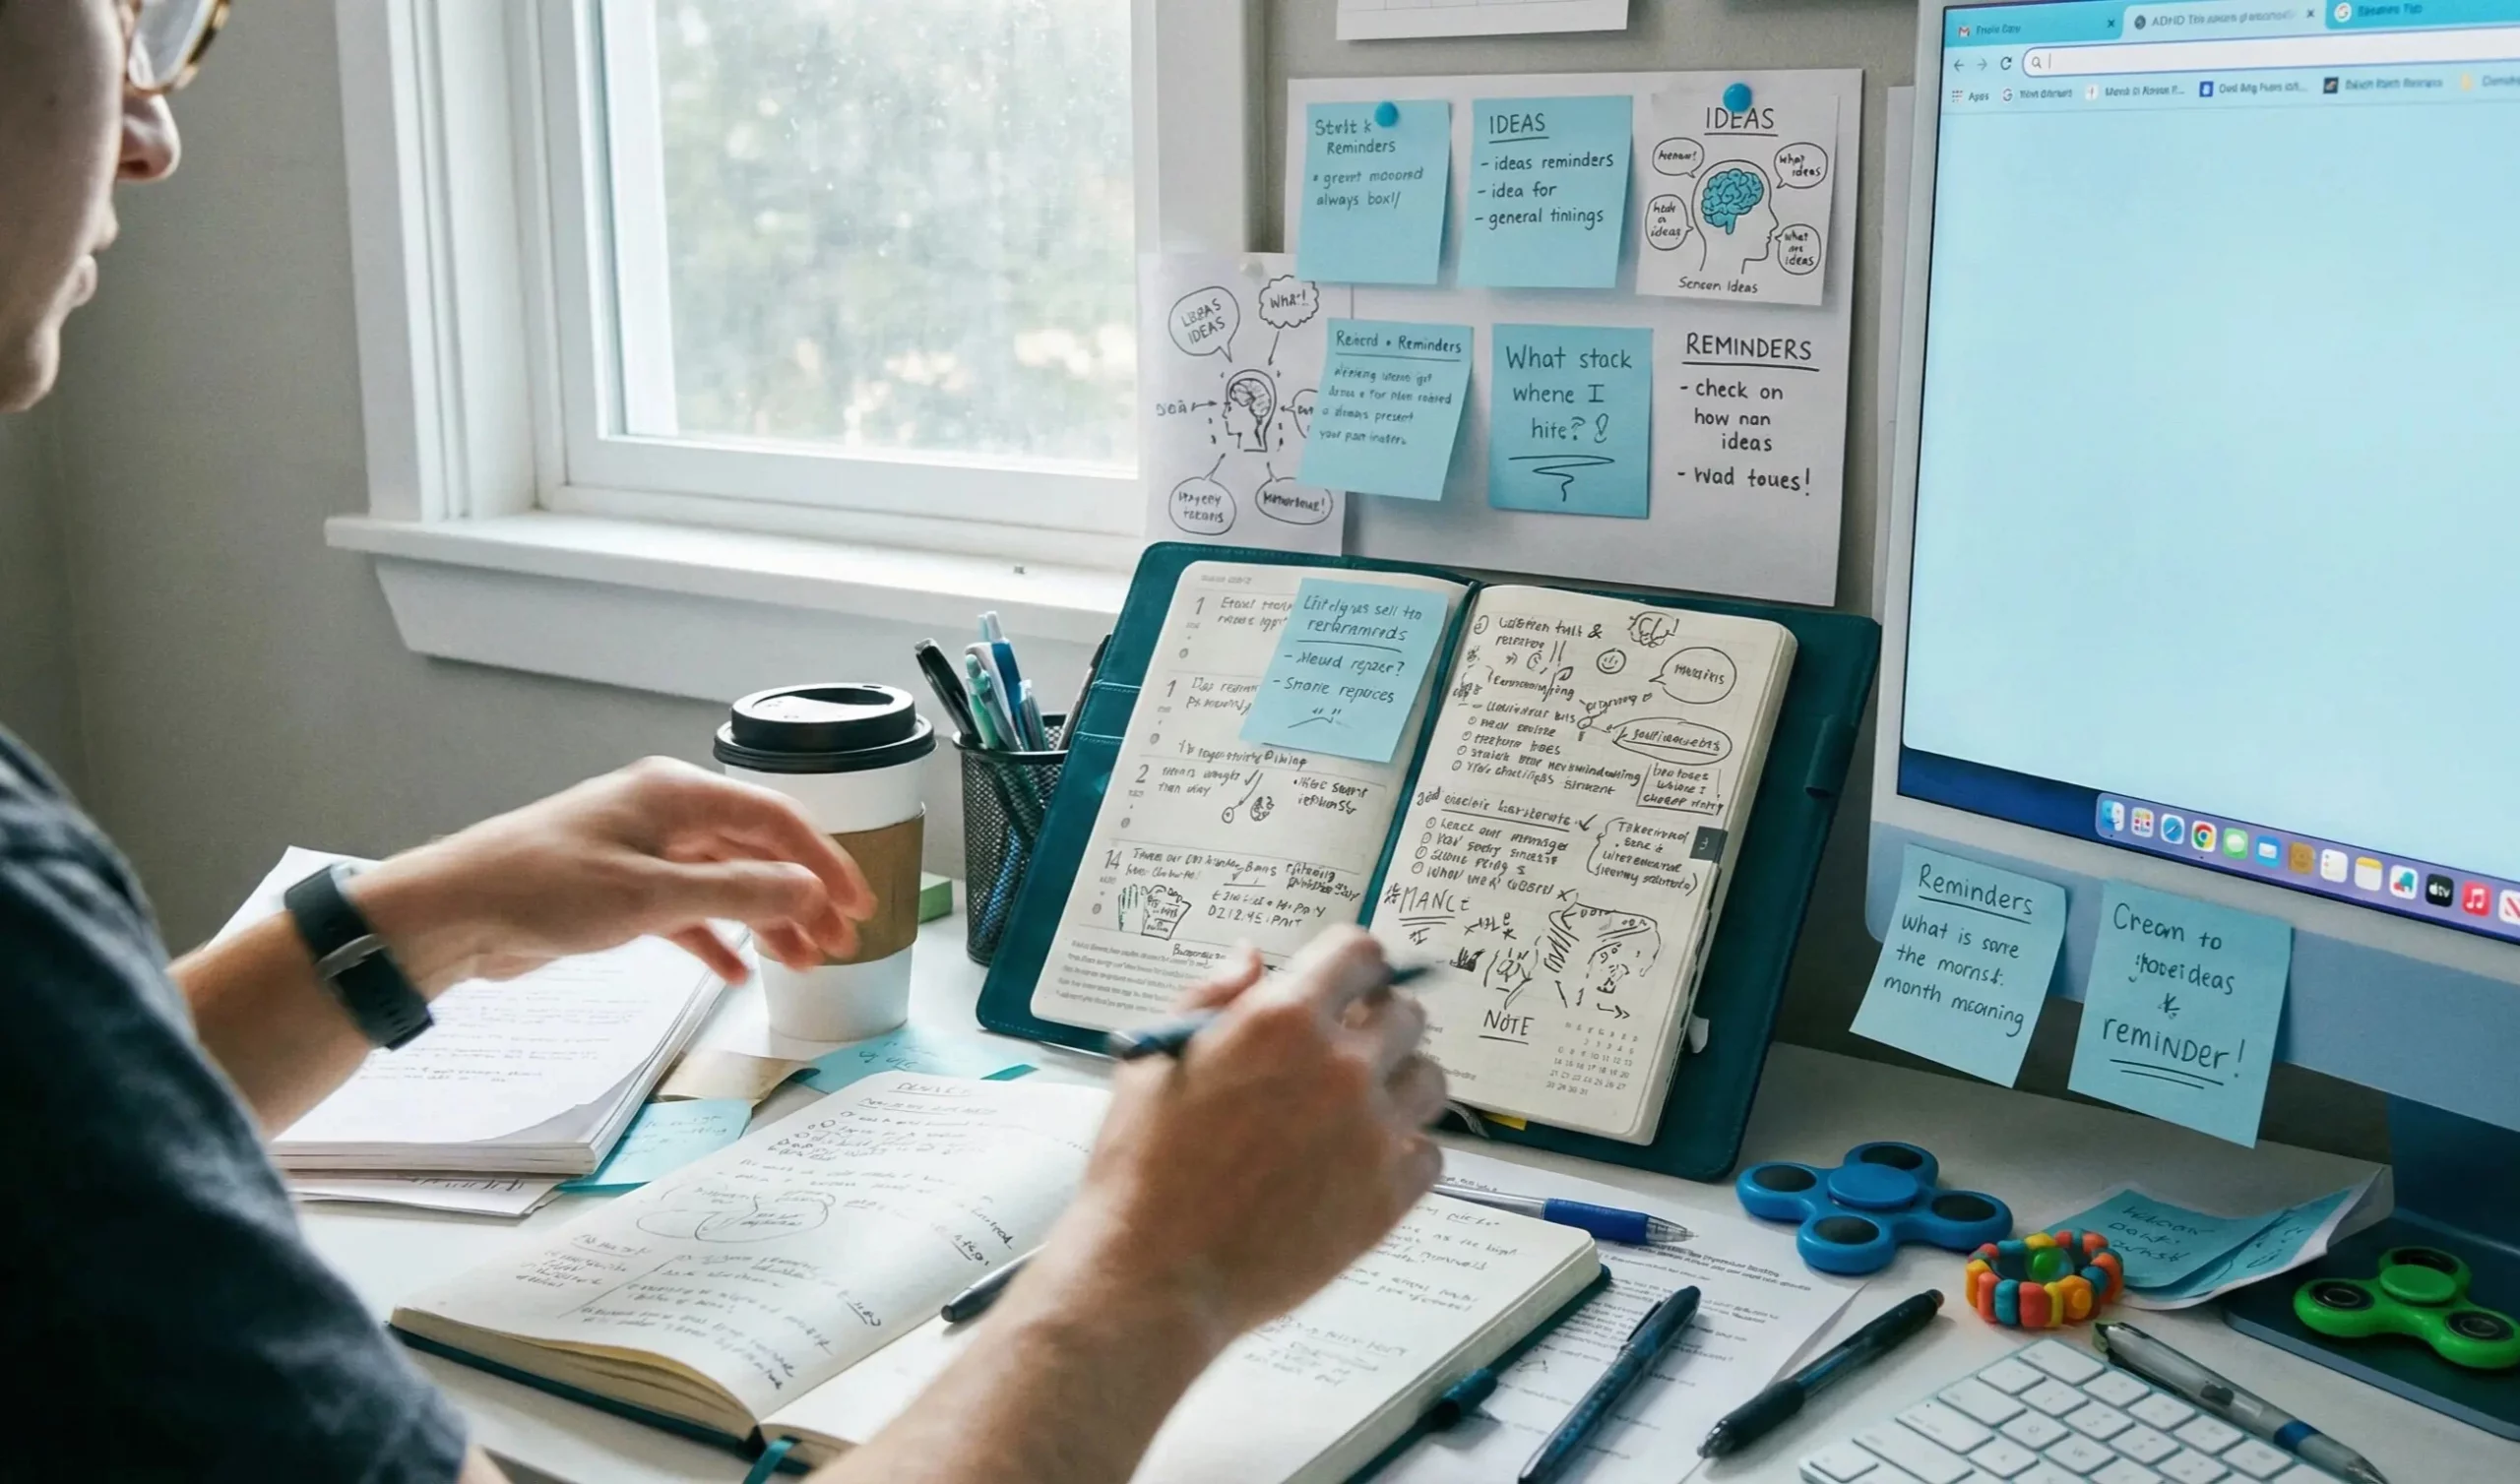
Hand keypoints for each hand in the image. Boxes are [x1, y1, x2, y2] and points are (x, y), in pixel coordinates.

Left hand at [348, 757, 876, 991]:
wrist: (453, 914)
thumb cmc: (542, 886)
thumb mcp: (652, 895)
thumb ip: (739, 894)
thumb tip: (808, 890)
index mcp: (676, 794)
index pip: (776, 820)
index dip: (825, 861)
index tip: (858, 904)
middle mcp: (664, 814)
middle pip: (756, 852)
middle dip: (801, 898)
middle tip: (837, 944)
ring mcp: (642, 852)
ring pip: (725, 885)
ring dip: (765, 922)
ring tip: (800, 964)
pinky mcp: (619, 892)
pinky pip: (686, 912)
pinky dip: (715, 940)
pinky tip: (738, 973)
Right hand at [1026, 927, 1446, 1353]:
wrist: (1154, 1273)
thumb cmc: (1143, 1167)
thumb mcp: (1156, 1059)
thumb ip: (1211, 996)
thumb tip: (1253, 958)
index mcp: (1282, 1018)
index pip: (1359, 954)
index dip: (1353, 966)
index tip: (1348, 984)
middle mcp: (1341, 1066)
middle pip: (1407, 1014)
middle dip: (1378, 1023)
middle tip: (1347, 1051)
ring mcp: (1373, 1133)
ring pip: (1428, 1080)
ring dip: (1399, 1084)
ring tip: (1356, 1110)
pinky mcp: (1388, 1197)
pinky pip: (1429, 1154)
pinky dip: (1403, 1154)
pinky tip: (1358, 1164)